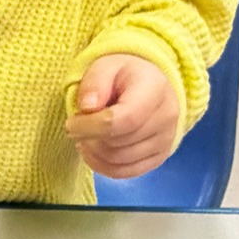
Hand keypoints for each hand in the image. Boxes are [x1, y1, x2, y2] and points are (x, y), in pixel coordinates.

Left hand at [65, 55, 179, 179]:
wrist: (150, 84)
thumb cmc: (124, 74)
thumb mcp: (105, 65)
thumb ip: (94, 82)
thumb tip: (87, 107)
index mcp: (155, 91)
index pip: (122, 121)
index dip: (90, 127)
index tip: (71, 123)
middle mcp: (166, 118)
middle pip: (118, 144)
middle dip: (89, 138)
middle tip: (77, 126)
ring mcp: (165, 141)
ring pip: (119, 161)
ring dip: (93, 152)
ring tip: (85, 136)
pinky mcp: (159, 158)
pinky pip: (125, 173)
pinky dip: (102, 166)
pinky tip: (92, 150)